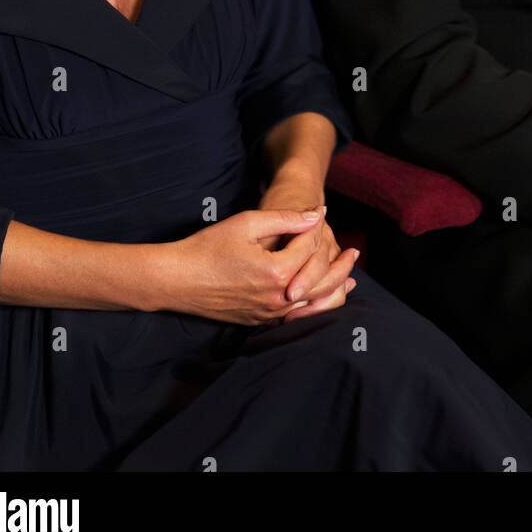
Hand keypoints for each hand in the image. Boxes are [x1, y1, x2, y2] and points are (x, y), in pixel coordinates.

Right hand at [150, 207, 351, 324]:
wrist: (177, 280)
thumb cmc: (208, 248)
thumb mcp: (246, 223)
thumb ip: (285, 219)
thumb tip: (316, 214)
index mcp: (277, 272)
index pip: (309, 247)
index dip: (316, 226)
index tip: (323, 211)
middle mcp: (278, 298)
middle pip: (322, 282)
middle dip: (341, 266)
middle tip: (355, 253)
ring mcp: (269, 314)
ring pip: (313, 305)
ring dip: (333, 289)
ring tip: (349, 280)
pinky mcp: (259, 321)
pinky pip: (296, 317)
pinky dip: (314, 306)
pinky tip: (318, 299)